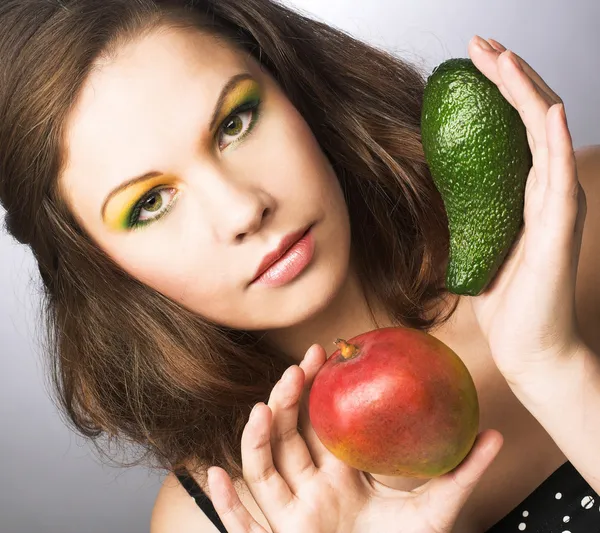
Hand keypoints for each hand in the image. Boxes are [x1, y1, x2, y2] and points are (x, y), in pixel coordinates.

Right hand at [207, 344, 502, 532]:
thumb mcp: (435, 511)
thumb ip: (462, 473)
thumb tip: (494, 433)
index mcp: (342, 475)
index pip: (322, 424)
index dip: (318, 388)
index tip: (323, 354)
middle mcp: (313, 489)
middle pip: (289, 438)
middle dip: (287, 401)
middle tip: (297, 369)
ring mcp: (294, 515)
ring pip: (264, 470)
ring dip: (256, 439)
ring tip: (262, 409)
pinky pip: (244, 524)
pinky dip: (227, 501)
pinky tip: (214, 473)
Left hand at [466, 36, 586, 383]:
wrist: (527, 345)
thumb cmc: (505, 301)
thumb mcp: (477, 243)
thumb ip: (470, 213)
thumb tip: (441, 190)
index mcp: (525, 194)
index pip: (514, 129)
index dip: (498, 92)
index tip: (471, 65)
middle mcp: (544, 191)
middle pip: (530, 118)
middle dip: (507, 77)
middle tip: (481, 46)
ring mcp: (556, 207)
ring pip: (545, 135)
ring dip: (526, 92)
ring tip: (502, 58)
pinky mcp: (559, 230)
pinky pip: (559, 179)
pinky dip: (555, 140)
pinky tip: (548, 109)